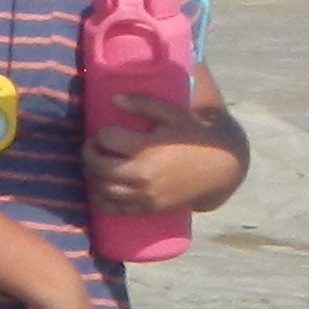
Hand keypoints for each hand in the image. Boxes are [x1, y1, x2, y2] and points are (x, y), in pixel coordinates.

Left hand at [84, 94, 246, 218]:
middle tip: (91, 146)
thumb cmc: (194, 134)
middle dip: (89, 154)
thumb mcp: (172, 113)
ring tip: (96, 163)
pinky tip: (98, 188)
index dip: (102, 133)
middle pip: (99, 166)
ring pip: (103, 188)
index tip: (104, 131)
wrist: (220, 167)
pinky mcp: (149, 209)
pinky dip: (100, 199)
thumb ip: (143, 104)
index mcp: (147, 148)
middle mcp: (143, 174)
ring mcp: (145, 195)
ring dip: (92, 175)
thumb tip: (114, 100)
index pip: (107, 138)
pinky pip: (115, 208)